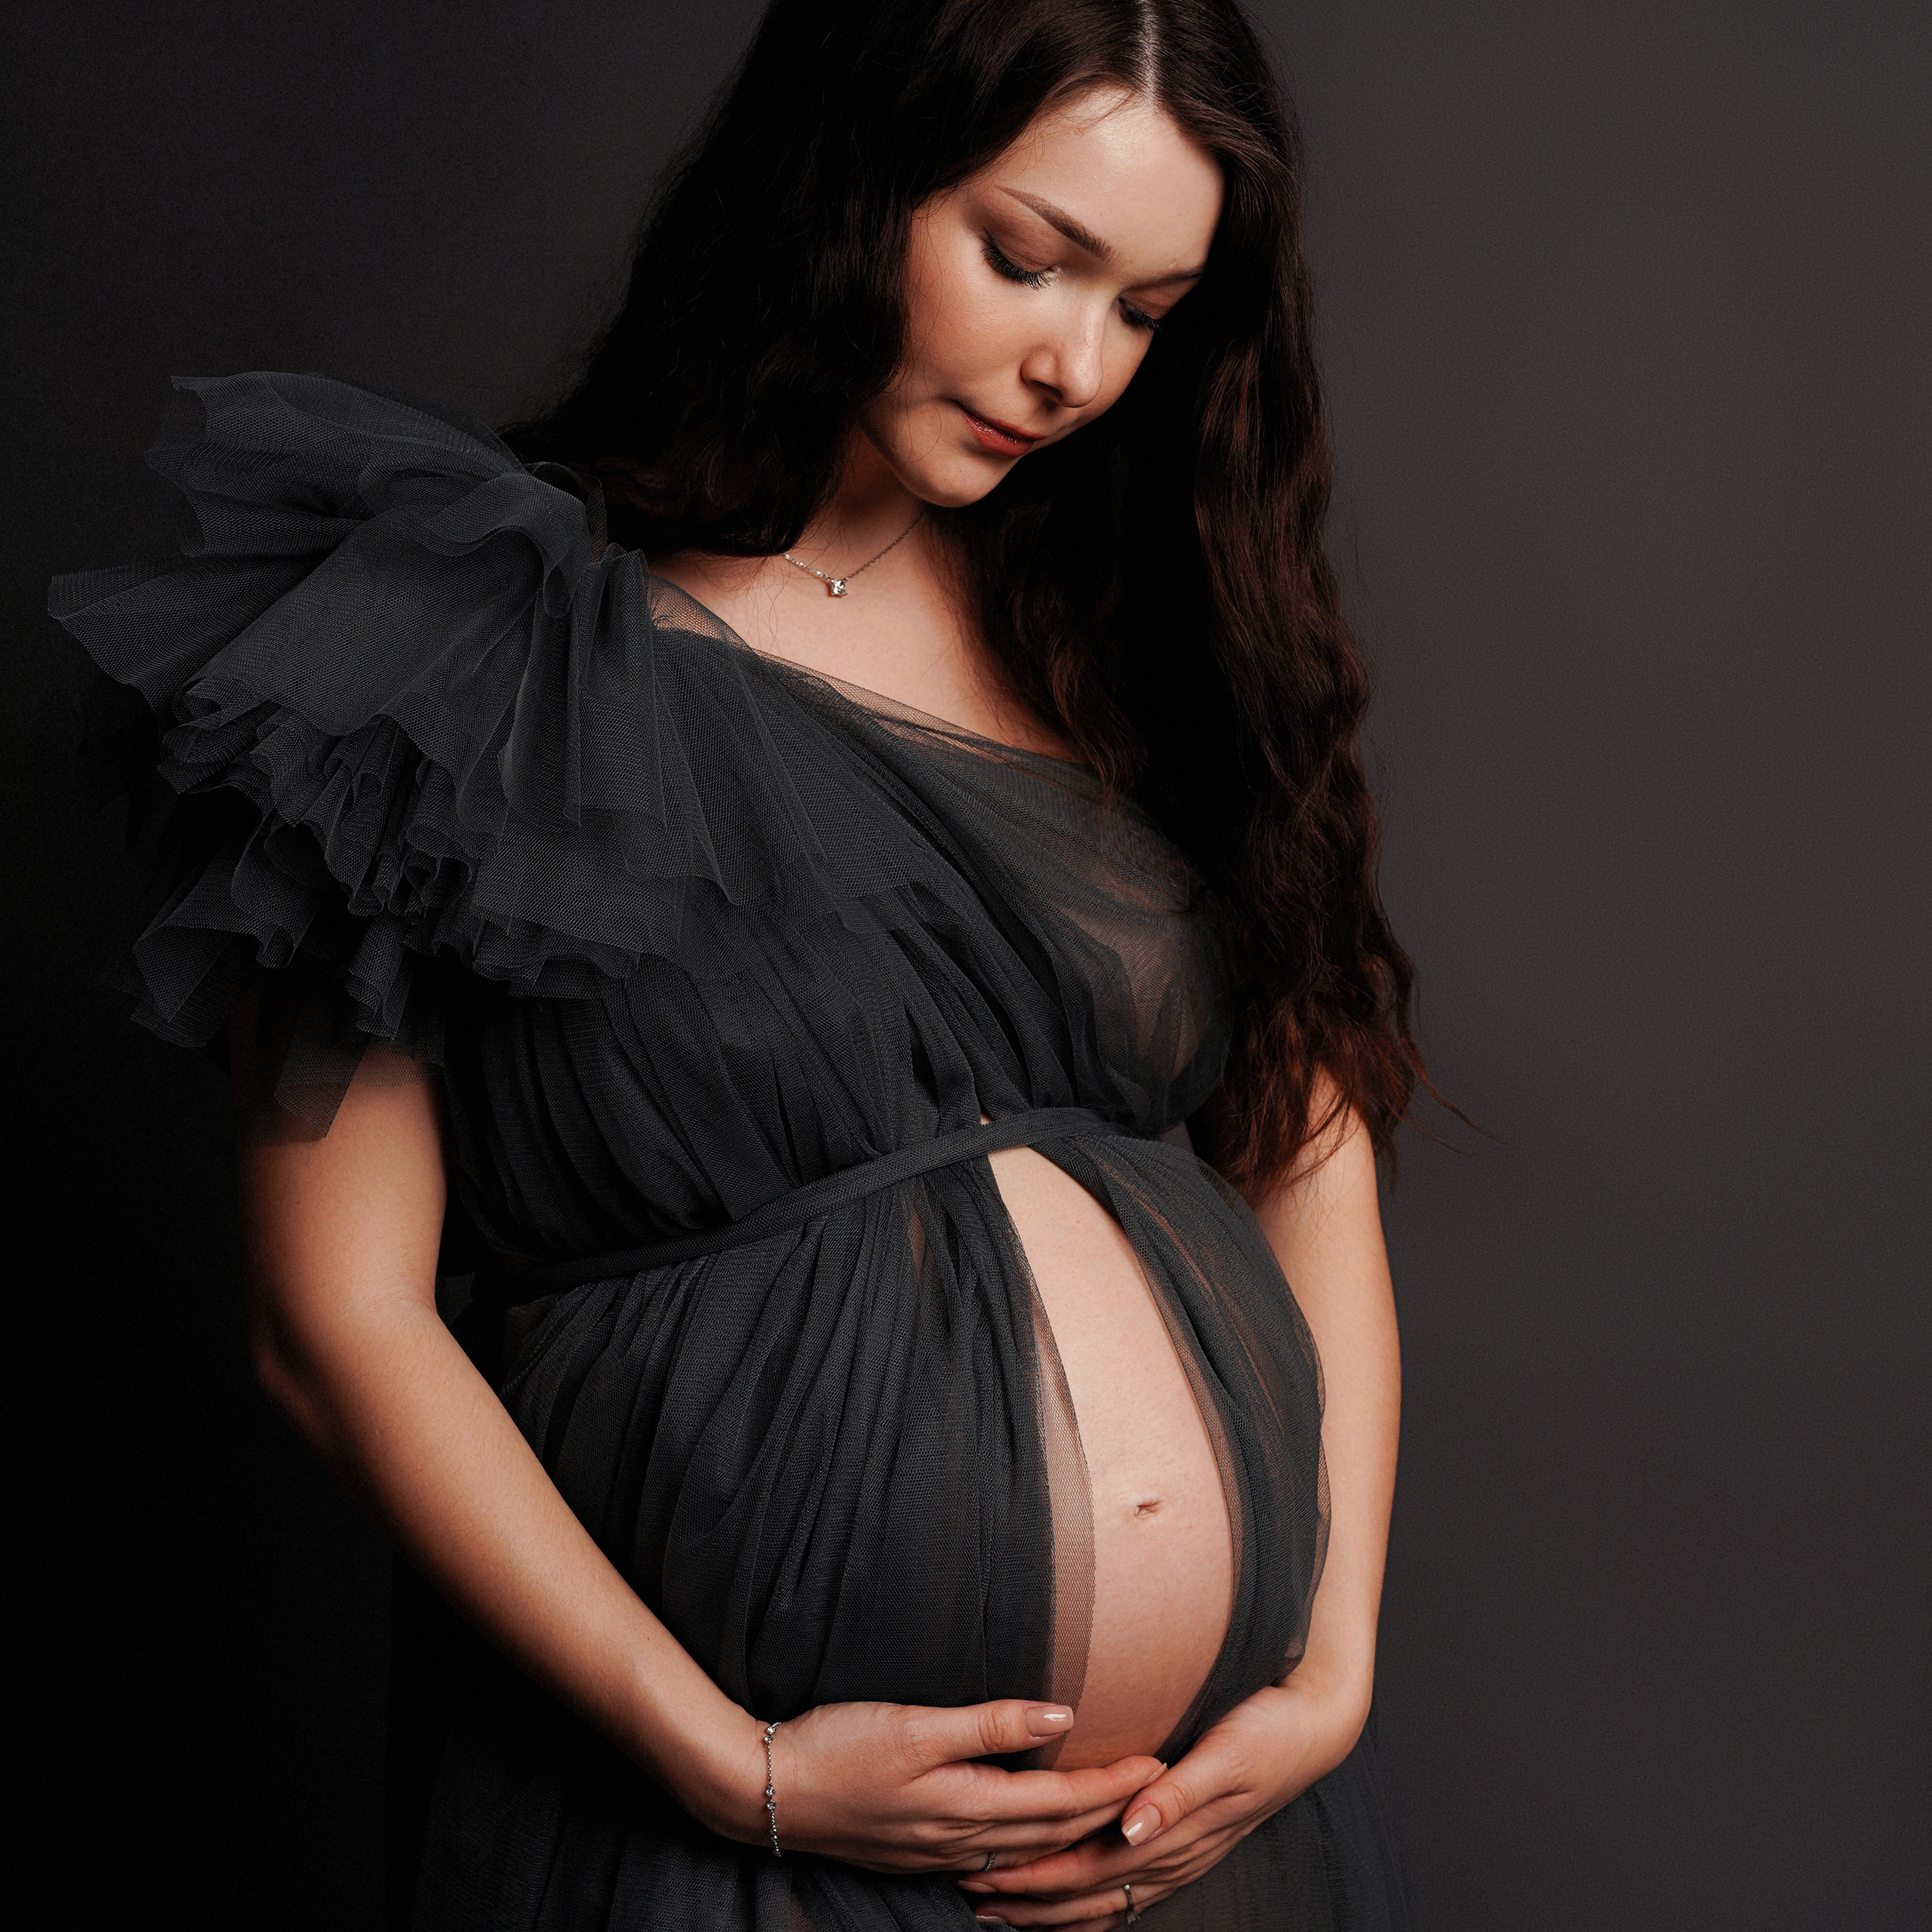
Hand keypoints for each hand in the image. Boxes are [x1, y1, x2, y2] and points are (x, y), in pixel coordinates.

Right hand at [694, 1697, 1164, 1875]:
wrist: (766, 1792)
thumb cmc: (838, 1747)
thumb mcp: (915, 1725)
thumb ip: (989, 1723)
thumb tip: (1061, 1717)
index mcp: (967, 1806)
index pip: (1063, 1804)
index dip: (1114, 1786)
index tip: (1160, 1766)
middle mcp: (961, 1841)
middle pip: (1054, 1835)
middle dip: (1108, 1815)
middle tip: (1157, 1792)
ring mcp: (939, 1853)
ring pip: (1026, 1854)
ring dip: (1074, 1840)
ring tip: (1112, 1819)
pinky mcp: (918, 1852)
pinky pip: (994, 1861)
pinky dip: (1030, 1854)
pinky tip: (1035, 1849)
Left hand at [953, 1673, 1367, 1923]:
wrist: (1314, 1727)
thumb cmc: (1266, 1732)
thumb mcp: (1225, 1756)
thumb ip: (1177, 1794)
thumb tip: (1131, 1826)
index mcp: (1176, 1829)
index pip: (1093, 1866)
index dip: (1039, 1876)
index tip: (989, 1874)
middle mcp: (1176, 1852)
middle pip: (1092, 1890)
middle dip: (1033, 1898)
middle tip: (976, 1895)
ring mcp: (1184, 1852)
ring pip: (1109, 1897)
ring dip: (1055, 1907)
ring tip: (1003, 1908)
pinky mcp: (1189, 1842)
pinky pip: (1134, 1889)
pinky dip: (1095, 1903)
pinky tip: (1072, 1910)